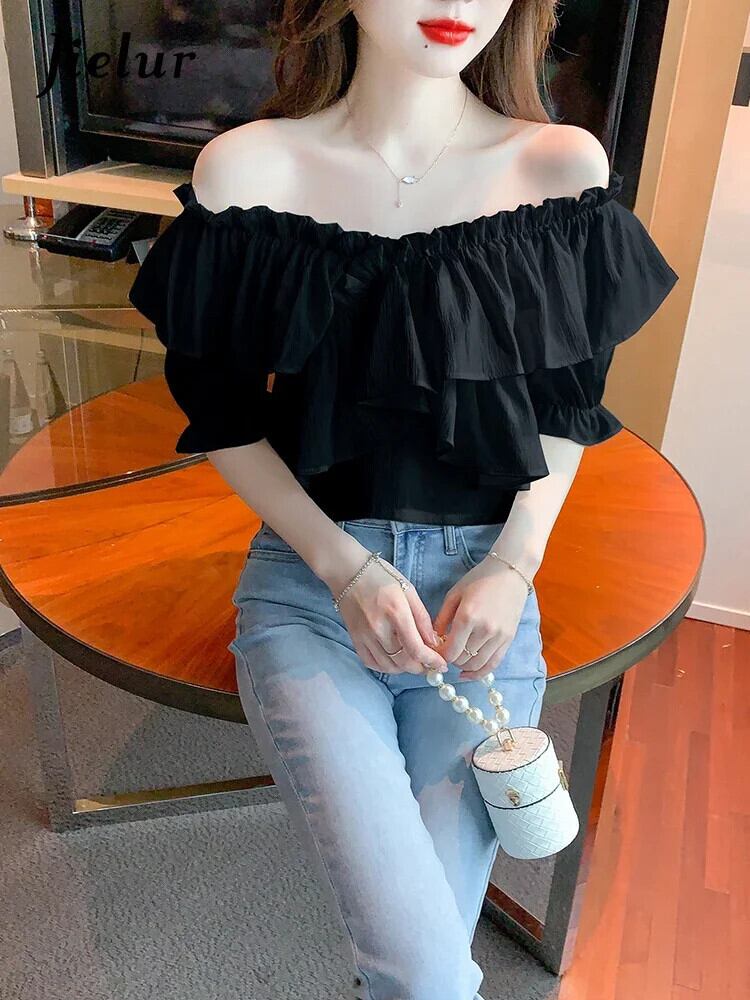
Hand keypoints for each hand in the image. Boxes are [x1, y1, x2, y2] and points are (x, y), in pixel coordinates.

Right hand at [325, 544, 447, 676]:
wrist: (347, 572)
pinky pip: (372, 663)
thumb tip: (434, 643)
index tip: (441, 665)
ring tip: (413, 661)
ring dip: (404, 669)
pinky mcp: (355, 639)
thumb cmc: (381, 576)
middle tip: (429, 664)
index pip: (416, 649)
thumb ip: (422, 618)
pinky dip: (386, 667)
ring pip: (388, 667)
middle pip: (403, 662)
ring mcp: (364, 636)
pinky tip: (394, 660)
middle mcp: (378, 627)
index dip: (432, 661)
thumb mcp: (409, 591)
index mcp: (396, 612)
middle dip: (420, 667)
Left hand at [431, 557, 531, 680]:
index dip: (439, 656)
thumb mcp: (454, 595)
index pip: (449, 651)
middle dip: (449, 659)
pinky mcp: (509, 639)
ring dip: (463, 666)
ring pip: (476, 665)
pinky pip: (493, 664)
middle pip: (462, 659)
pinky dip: (479, 673)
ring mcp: (499, 636)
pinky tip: (467, 674)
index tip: (433, 652)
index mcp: (467, 617)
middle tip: (444, 653)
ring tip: (456, 657)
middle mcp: (484, 629)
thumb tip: (432, 641)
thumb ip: (441, 619)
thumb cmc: (478, 579)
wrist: (509, 572)